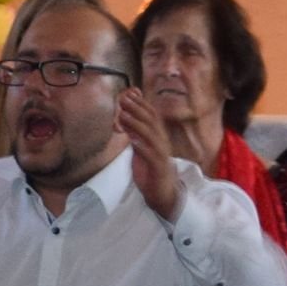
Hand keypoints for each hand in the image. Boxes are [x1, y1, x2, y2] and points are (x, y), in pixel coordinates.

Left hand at [114, 87, 183, 219]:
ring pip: (151, 135)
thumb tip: (124, 115)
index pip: (150, 115)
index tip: (128, 92)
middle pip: (151, 121)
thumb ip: (134, 132)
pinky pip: (151, 155)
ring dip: (137, 124)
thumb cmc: (151, 169)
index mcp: (157, 136)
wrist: (163, 193)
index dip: (140, 103)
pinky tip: (132, 140)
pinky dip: (142, 146)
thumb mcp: (140, 147)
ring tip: (124, 114)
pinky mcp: (159, 168)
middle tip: (123, 98)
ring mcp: (161, 155)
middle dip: (137, 108)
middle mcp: (162, 142)